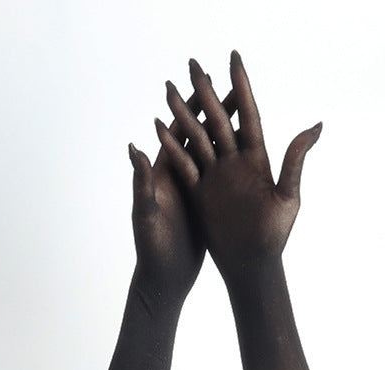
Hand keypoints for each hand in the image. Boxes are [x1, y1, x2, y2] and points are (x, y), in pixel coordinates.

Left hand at [129, 88, 234, 307]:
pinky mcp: (206, 204)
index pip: (182, 130)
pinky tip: (250, 153)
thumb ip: (141, 182)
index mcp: (166, 173)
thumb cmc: (151, 248)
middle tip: (232, 83)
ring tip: (246, 111)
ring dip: (229, 131)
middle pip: (201, 134)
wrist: (165, 277)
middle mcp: (181, 176)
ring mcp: (196, 189)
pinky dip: (235, 161)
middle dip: (215, 108)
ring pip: (215, 152)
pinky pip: (223, 176)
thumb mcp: (145, 214)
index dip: (194, 104)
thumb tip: (134, 148)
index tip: (207, 77)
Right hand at [156, 51, 321, 289]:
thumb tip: (316, 125)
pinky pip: (184, 166)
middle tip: (194, 63)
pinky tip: (160, 129)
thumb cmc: (274, 236)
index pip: (247, 113)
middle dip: (206, 91)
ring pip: (197, 138)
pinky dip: (173, 148)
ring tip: (169, 89)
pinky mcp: (199, 193)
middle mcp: (234, 163)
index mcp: (257, 159)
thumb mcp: (288, 197)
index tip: (233, 58)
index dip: (240, 86)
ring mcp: (215, 176)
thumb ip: (295, 159)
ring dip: (184, 114)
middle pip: (218, 120)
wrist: (251, 265)